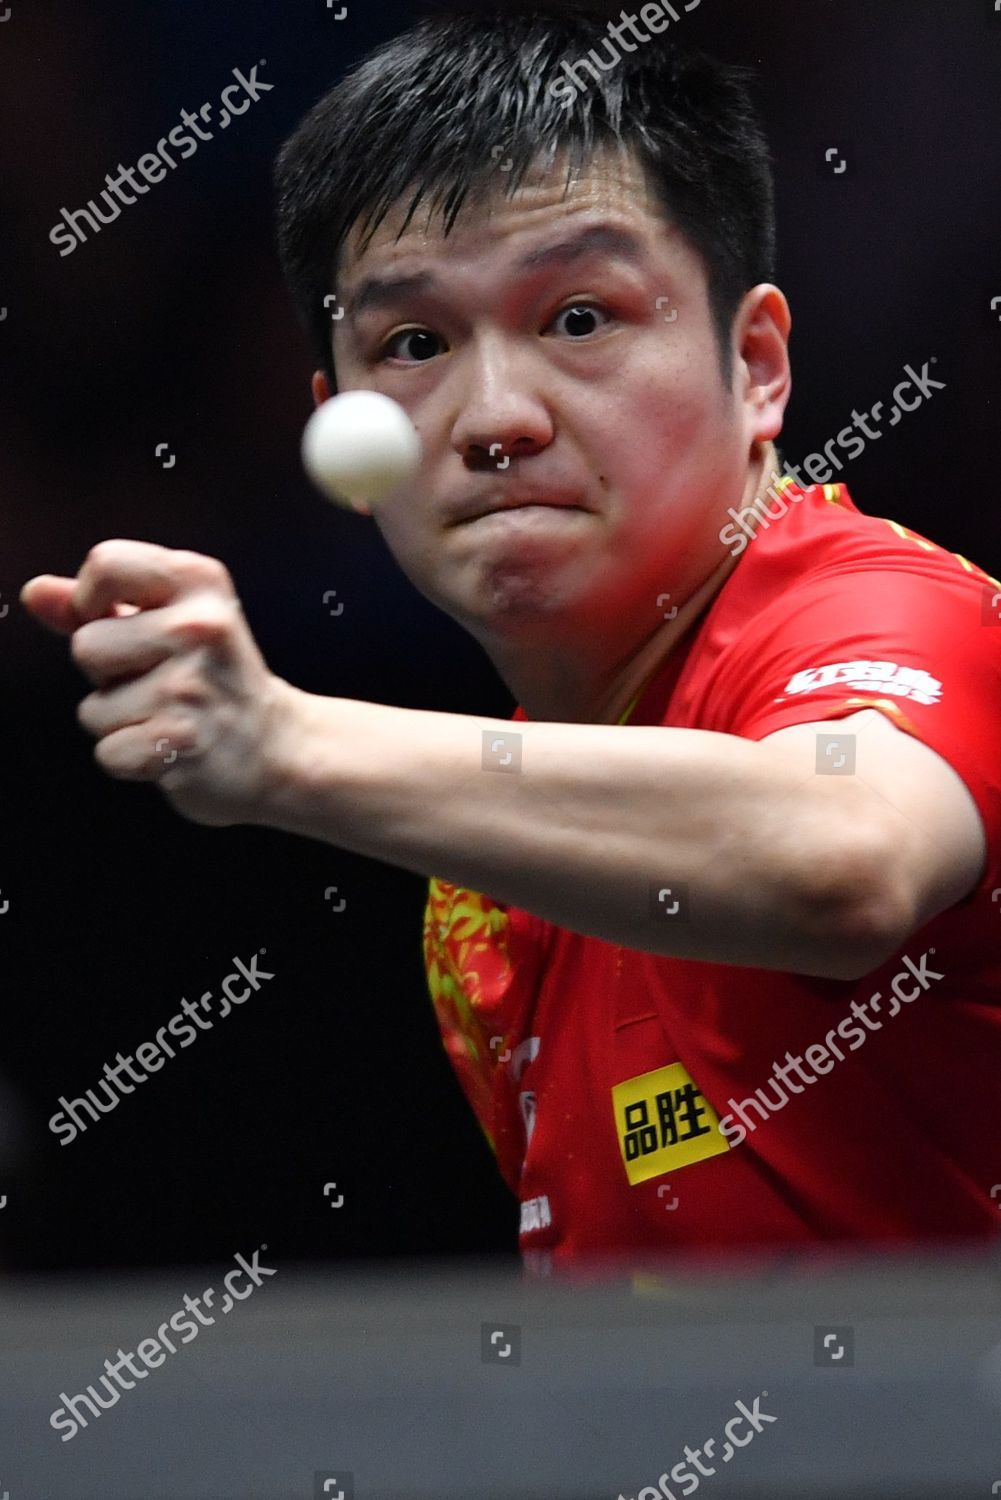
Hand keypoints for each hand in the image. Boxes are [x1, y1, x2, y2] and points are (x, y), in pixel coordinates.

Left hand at [20, 539, 298, 827]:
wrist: (278, 746)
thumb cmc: (214, 679)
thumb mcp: (168, 622)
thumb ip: (100, 604)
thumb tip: (35, 592)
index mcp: (198, 582)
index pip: (103, 564)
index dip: (91, 601)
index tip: (117, 623)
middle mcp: (198, 626)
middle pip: (86, 646)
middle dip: (109, 674)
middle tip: (161, 682)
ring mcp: (190, 685)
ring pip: (93, 709)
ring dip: (121, 722)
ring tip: (169, 716)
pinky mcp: (182, 741)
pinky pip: (108, 752)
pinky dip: (131, 760)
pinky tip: (171, 749)